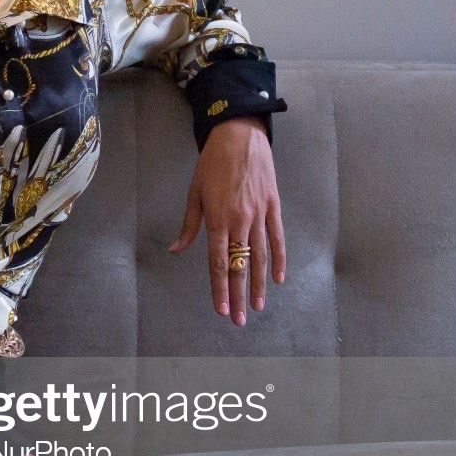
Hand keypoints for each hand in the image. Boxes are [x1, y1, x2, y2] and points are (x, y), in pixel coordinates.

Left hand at [168, 115, 284, 324]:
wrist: (240, 135)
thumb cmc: (212, 163)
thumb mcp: (194, 192)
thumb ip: (189, 225)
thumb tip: (176, 249)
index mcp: (217, 218)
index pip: (218, 262)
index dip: (219, 288)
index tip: (219, 308)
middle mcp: (239, 221)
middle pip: (240, 266)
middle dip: (237, 295)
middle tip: (238, 320)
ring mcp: (259, 215)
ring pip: (260, 257)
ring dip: (258, 284)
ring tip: (256, 307)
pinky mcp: (274, 206)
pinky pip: (278, 238)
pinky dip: (279, 259)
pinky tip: (277, 279)